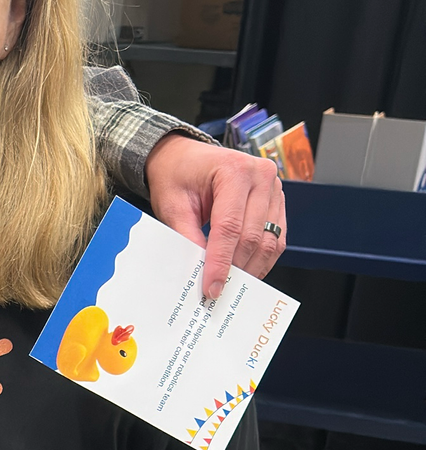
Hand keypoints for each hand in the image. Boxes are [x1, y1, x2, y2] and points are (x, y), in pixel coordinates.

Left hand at [146, 133, 286, 299]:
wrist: (185, 157)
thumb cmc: (178, 175)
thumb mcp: (173, 205)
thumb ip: (187, 237)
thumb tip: (200, 271)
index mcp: (234, 170)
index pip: (229, 227)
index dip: (221, 262)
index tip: (212, 287)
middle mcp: (260, 175)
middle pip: (253, 236)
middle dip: (235, 268)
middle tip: (219, 291)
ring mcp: (274, 187)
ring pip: (270, 240)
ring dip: (252, 267)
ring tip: (232, 285)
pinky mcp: (277, 200)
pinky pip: (276, 237)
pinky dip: (262, 258)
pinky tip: (246, 271)